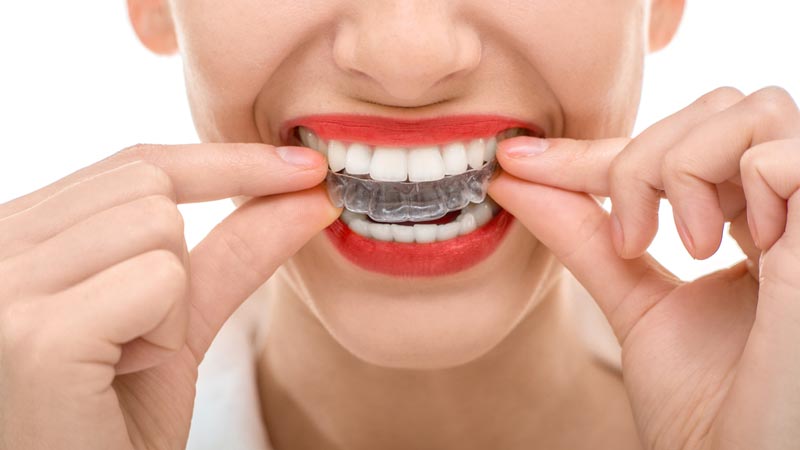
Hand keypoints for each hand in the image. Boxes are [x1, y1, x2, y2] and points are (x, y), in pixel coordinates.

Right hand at [0, 143, 339, 448]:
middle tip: (134, 342)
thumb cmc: (114, 423)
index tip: (304, 166)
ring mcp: (2, 287)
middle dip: (177, 262)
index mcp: (18, 235)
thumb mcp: (179, 322)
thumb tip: (307, 191)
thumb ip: (233, 250)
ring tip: (118, 364)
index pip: (136, 164)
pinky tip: (114, 380)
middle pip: (151, 188)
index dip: (226, 162)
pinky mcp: (35, 335)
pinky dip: (164, 335)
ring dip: (169, 308)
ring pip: (159, 225)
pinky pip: (159, 281)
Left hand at [489, 87, 799, 449]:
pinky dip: (738, 185)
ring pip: (754, 111)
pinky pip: (787, 154)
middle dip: (643, 157)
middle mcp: (794, 211)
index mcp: (756, 223)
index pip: (676, 147)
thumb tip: (514, 179)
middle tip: (631, 238)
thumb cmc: (703, 404)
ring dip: (684, 169)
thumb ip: (585, 236)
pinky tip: (723, 250)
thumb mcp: (633, 302)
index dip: (596, 149)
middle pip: (720, 109)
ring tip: (684, 246)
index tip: (516, 158)